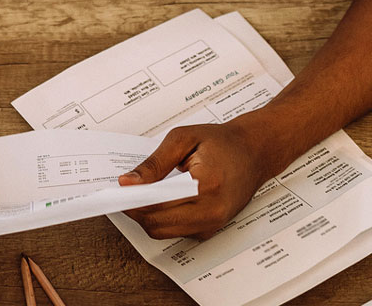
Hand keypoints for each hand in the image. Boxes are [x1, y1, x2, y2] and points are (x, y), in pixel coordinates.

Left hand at [119, 121, 279, 240]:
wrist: (255, 152)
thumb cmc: (222, 142)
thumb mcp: (183, 139)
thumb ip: (154, 163)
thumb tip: (128, 182)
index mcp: (206, 187)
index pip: (157, 205)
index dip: (132, 200)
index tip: (116, 190)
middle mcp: (211, 213)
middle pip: (156, 224)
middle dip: (136, 209)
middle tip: (125, 191)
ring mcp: (212, 225)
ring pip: (163, 231)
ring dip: (147, 215)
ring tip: (142, 192)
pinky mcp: (210, 230)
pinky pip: (175, 231)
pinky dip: (162, 218)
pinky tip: (159, 199)